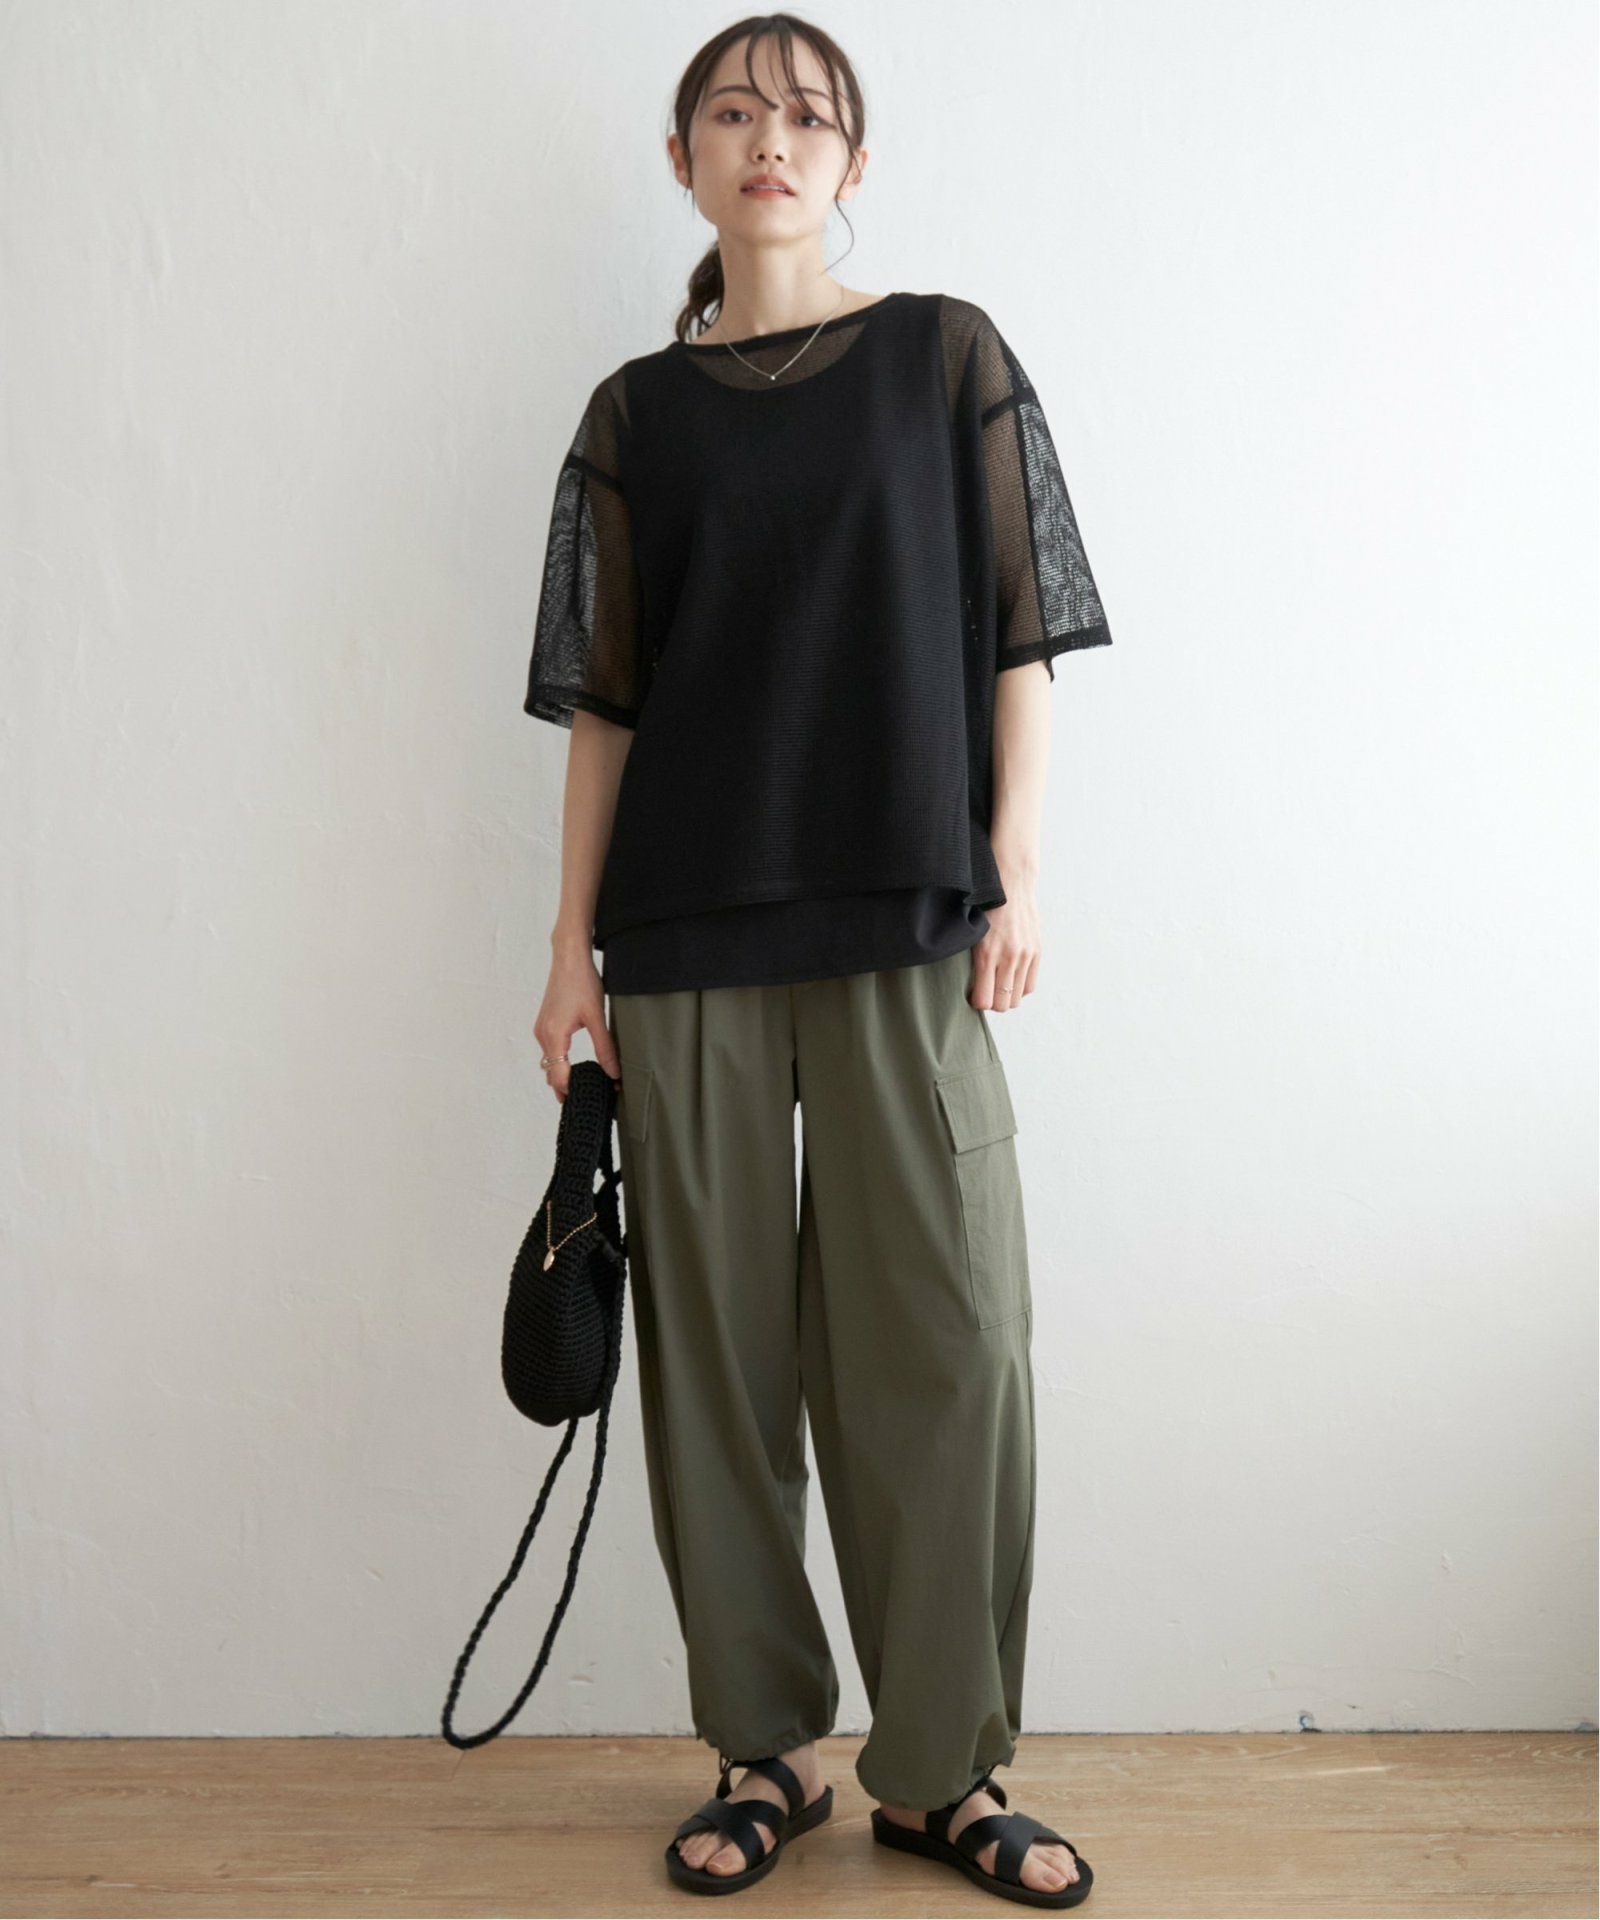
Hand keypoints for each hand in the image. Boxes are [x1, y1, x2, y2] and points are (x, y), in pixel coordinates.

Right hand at [533, 938, 620, 1100]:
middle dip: (565, 1089)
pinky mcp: (545, 1024)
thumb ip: (605, 1048)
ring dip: (561, 1076)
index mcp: (554, 1036)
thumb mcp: (597, 1017)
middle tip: (585, 1102)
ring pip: (549, 1063)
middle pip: (550, 1073)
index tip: (588, 1101)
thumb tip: (613, 1073)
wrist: (568, 958)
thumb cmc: (582, 982)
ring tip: (582, 1088)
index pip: (558, 1076)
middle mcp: (543, 1035)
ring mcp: (542, 1029)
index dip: (572, 1091)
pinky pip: (550, 1051)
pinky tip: (574, 1067)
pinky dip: (559, 1063)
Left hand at [969, 885, 1041, 1011]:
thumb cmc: (985, 909)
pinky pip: (1030, 986)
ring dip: (1007, 997)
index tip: (973, 995)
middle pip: (1003, 1004)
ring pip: (1018, 998)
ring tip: (998, 986)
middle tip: (985, 992)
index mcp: (987, 955)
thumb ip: (974, 961)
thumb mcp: (972, 935)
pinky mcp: (1037, 952)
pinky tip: (1011, 978)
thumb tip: (973, 987)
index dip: (978, 1003)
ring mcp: (1025, 956)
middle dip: (993, 1003)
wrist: (1011, 886)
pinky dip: (1020, 988)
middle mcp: (1008, 958)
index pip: (985, 1001)